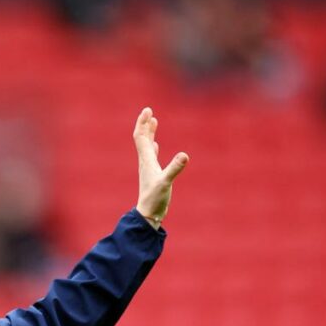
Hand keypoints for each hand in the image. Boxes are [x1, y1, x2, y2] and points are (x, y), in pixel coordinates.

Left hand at [133, 107, 188, 228]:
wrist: (149, 214)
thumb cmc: (155, 199)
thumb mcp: (166, 182)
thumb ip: (175, 168)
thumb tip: (185, 155)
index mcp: (146, 160)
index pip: (141, 137)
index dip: (143, 123)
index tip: (148, 110)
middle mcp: (145, 162)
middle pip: (142, 138)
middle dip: (145, 124)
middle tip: (149, 111)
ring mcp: (148, 168)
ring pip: (146, 146)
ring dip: (149, 133)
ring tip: (153, 122)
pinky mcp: (153, 175)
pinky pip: (151, 157)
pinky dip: (153, 147)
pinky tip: (155, 146)